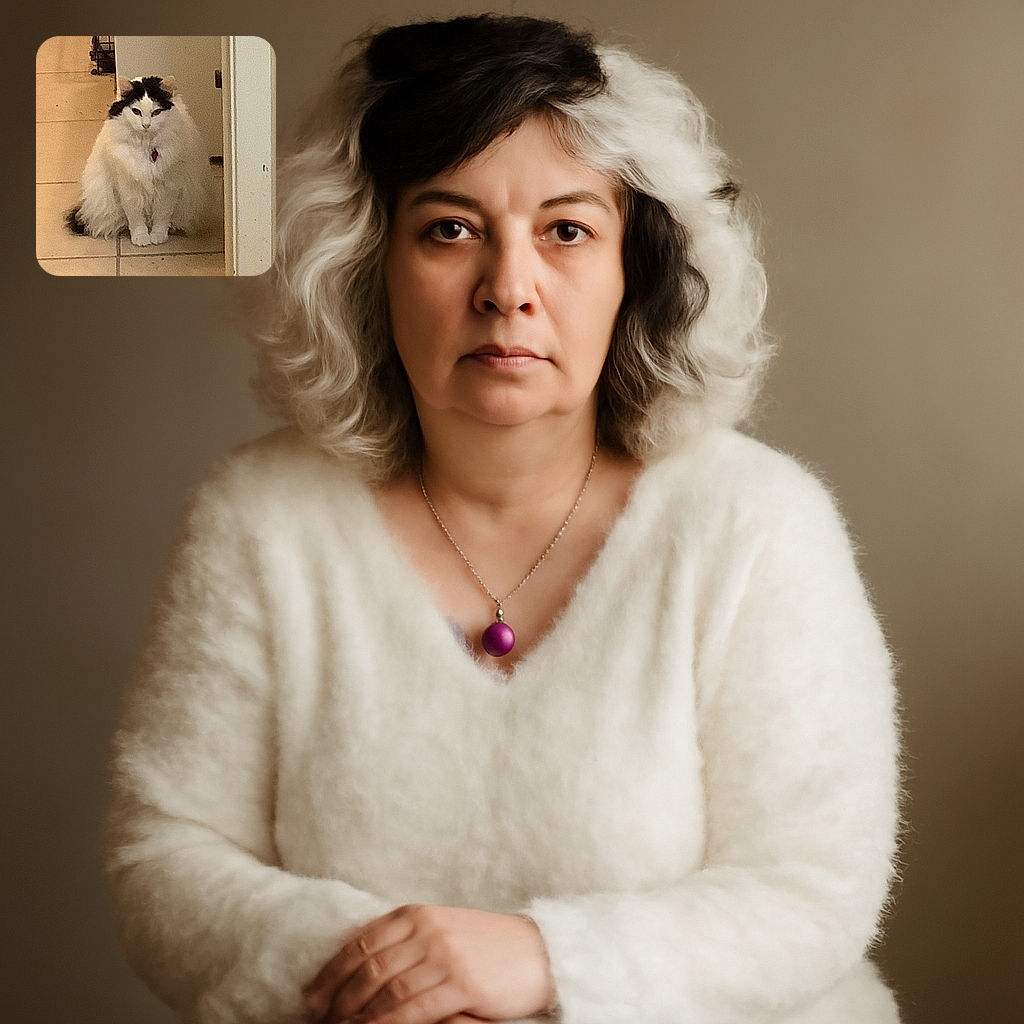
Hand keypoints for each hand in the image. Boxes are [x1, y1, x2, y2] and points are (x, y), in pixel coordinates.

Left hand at [303, 904, 554, 1023]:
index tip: (310, 995)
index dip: (331, 971)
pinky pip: (413, 1009)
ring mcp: (444, 954)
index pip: (362, 942)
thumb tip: (357, 959)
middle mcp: (427, 929)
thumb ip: (405, 939)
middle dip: (337, 998)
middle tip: (319, 1020)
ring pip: (386, 990)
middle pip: (368, 967)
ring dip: (357, 1015)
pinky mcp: (461, 982)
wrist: (537, 952)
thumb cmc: (487, 946)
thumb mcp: (442, 930)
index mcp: (418, 913)